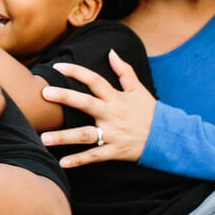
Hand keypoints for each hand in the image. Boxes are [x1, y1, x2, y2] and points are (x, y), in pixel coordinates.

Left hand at [39, 49, 156, 166]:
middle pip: (86, 104)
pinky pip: (94, 156)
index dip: (76, 72)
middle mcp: (112, 114)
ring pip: (86, 135)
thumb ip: (124, 71)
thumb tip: (112, 52)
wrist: (170, 139)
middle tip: (44, 93)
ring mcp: (113, 134)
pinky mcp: (115, 151)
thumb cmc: (150, 112)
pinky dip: (79, 160)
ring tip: (43, 138)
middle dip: (65, 97)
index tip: (57, 67)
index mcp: (116, 98)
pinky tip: (62, 163)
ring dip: (64, 137)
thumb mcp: (139, 90)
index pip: (94, 80)